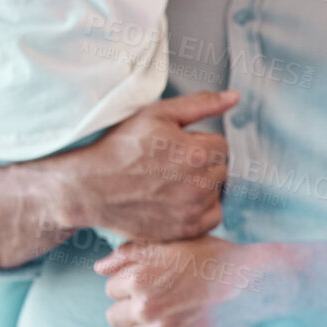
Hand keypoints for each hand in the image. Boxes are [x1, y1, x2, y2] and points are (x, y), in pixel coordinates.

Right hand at [66, 90, 236, 241]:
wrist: (91, 187)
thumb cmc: (121, 147)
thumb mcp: (157, 114)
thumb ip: (200, 104)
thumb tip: (235, 97)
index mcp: (196, 153)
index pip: (221, 146)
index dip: (200, 143)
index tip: (178, 147)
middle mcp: (199, 184)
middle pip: (221, 169)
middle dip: (204, 164)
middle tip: (172, 165)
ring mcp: (192, 210)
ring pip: (217, 192)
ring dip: (203, 186)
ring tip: (172, 183)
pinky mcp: (185, 230)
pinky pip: (213, 217)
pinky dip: (202, 209)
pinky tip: (180, 201)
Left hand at [97, 236, 285, 326]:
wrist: (254, 283)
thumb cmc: (215, 259)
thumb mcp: (173, 244)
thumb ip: (131, 252)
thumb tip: (100, 268)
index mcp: (139, 278)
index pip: (111, 289)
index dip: (128, 287)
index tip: (146, 287)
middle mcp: (145, 307)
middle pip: (114, 316)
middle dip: (129, 311)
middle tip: (154, 306)